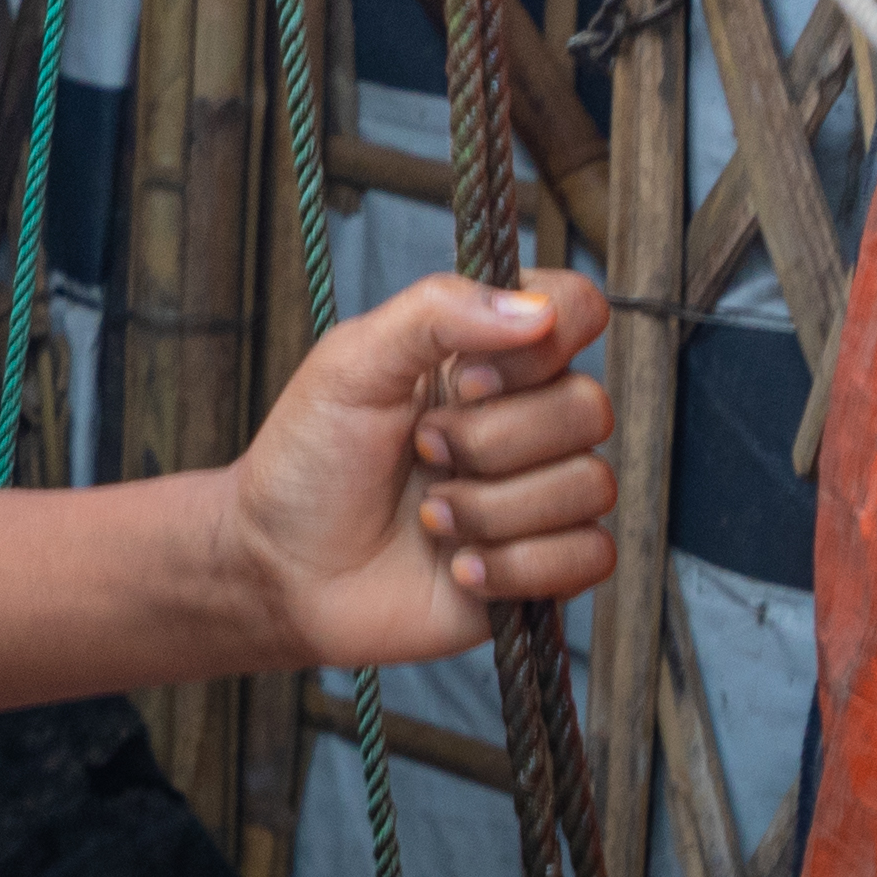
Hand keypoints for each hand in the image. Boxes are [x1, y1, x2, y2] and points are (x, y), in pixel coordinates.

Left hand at [233, 274, 619, 672]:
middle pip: (589, 407)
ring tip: (430, 516)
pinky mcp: (547, 566)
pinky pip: (591, 555)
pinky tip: (459, 566)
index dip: (541, 344)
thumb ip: (436, 313)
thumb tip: (535, 308)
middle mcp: (524, 417)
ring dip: (493, 508)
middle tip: (423, 451)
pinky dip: (516, 565)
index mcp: (485, 355)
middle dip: (491, 440)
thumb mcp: (351, 363)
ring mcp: (539, 493)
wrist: (284, 568)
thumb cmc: (310, 458)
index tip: (464, 378)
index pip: (574, 310)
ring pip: (592, 485)